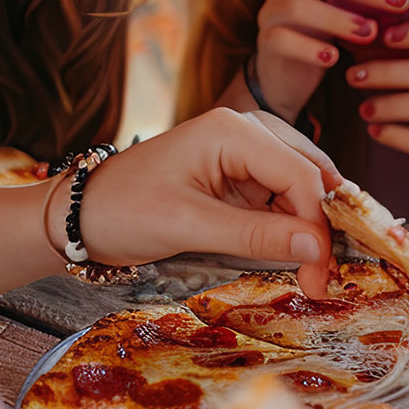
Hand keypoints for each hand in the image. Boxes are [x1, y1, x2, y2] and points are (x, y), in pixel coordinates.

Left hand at [71, 108, 340, 295]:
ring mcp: (245, 149)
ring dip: (312, 226)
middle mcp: (246, 130)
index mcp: (233, 131)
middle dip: (323, 226)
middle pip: (310, 174)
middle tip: (324, 279)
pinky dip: (293, 224)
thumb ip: (256, 236)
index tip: (320, 278)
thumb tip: (317, 249)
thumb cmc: (125, 211)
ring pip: (302, 184)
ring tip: (315, 272)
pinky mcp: (240, 172)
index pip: (300, 176)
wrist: (85, 214)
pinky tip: (297, 254)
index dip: (319, 228)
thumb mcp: (189, 227)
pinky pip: (282, 194)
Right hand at [251, 0, 408, 119]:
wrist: (286, 77)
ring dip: (339, 18)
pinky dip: (311, 49)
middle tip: (399, 1)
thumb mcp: (351, 12)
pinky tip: (334, 59)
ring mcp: (271, 12)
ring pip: (299, 6)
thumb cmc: (326, 37)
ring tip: (371, 34)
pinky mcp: (266, 43)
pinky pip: (283, 40)